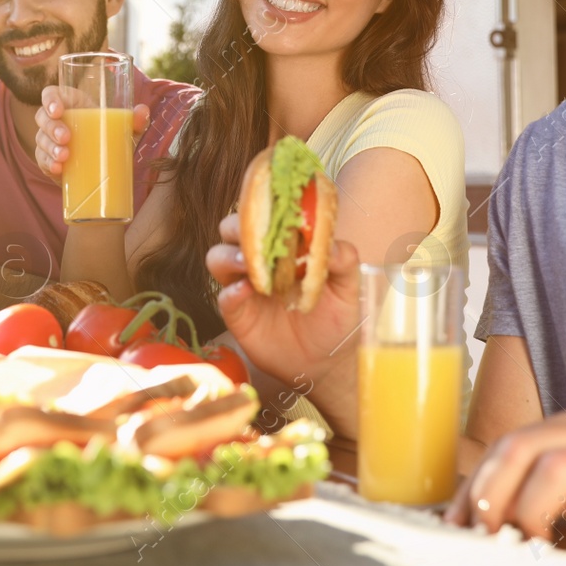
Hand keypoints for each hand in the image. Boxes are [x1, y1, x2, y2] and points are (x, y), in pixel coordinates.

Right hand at [33, 84, 151, 179]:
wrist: (105, 165)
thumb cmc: (110, 136)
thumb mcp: (123, 129)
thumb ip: (134, 120)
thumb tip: (142, 112)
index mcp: (71, 104)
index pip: (51, 95)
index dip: (50, 100)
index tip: (57, 111)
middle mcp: (56, 120)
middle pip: (43, 117)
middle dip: (52, 128)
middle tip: (67, 138)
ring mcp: (49, 141)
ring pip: (41, 139)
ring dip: (50, 147)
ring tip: (64, 156)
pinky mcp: (48, 160)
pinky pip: (41, 159)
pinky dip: (48, 163)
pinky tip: (58, 169)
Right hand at [206, 213, 361, 428]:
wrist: (326, 362)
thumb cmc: (336, 317)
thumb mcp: (348, 288)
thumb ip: (344, 261)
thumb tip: (331, 246)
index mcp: (284, 245)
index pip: (265, 214)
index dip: (264, 204)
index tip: (274, 204)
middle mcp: (259, 260)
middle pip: (232, 229)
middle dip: (238, 226)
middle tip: (254, 235)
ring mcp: (245, 286)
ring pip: (218, 258)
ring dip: (228, 255)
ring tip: (248, 263)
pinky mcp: (238, 314)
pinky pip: (224, 297)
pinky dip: (231, 291)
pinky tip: (247, 291)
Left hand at [443, 405, 565, 562]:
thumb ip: (551, 487)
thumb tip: (489, 516)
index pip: (510, 443)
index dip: (477, 483)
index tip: (458, 522)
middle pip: (523, 447)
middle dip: (491, 493)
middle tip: (483, 533)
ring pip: (557, 468)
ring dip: (530, 511)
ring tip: (529, 542)